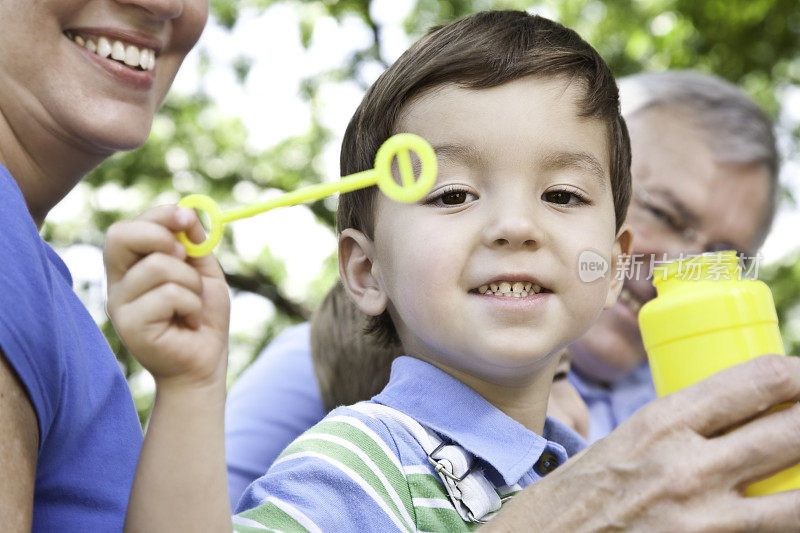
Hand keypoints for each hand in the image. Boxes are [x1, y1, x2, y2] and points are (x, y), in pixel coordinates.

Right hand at [105, 205, 230, 388]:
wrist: (205, 364)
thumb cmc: (202, 318)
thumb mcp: (204, 272)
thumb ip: (195, 244)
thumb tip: (188, 213)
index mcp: (131, 267)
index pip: (127, 228)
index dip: (158, 215)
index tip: (187, 218)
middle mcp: (118, 283)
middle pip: (121, 235)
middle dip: (162, 235)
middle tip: (187, 257)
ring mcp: (120, 305)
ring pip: (158, 266)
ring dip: (191, 283)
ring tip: (193, 304)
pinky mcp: (131, 326)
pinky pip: (169, 294)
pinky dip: (192, 304)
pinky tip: (190, 321)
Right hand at [488, 354, 799, 531]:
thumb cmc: (577, 498)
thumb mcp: (623, 444)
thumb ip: (678, 432)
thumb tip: (734, 421)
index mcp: (660, 422)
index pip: (756, 380)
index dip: (798, 374)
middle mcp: (686, 464)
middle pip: (792, 429)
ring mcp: (703, 518)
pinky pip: (776, 532)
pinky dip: (788, 518)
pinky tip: (788, 508)